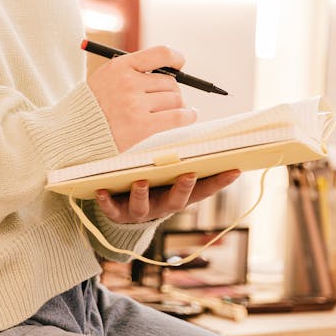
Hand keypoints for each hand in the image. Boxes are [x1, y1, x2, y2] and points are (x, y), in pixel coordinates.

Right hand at [87, 45, 196, 153]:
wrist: (76, 130)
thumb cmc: (95, 104)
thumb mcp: (107, 77)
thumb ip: (134, 71)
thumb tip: (172, 71)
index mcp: (121, 66)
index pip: (161, 54)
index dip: (176, 58)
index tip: (180, 65)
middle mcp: (129, 82)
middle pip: (170, 82)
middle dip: (172, 91)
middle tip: (167, 99)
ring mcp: (135, 104)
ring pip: (175, 99)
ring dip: (178, 106)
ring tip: (172, 111)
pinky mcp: (142, 125)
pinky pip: (176, 116)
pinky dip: (188, 116)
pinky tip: (191, 115)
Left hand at [95, 169, 241, 224]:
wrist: (123, 209)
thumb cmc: (152, 181)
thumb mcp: (169, 172)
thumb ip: (181, 156)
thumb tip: (198, 122)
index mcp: (178, 193)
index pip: (204, 189)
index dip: (220, 182)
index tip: (234, 169)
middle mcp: (162, 204)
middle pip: (176, 200)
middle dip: (182, 188)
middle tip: (188, 174)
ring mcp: (140, 210)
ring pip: (143, 206)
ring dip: (142, 195)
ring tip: (139, 181)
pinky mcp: (117, 213)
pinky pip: (111, 209)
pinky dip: (107, 201)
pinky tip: (101, 190)